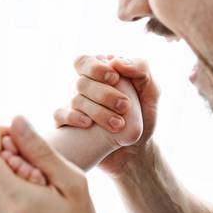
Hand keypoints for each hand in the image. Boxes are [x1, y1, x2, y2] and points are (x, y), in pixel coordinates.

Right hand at [53, 55, 159, 175]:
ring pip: (75, 100)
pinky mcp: (67, 126)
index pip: (85, 61)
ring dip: (98, 111)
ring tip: (118, 124)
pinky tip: (88, 124)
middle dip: (104, 94)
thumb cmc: (143, 118)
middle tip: (125, 106)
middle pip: (82, 81)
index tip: (114, 78)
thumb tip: (114, 61)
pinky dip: (73, 117)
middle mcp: (84, 89)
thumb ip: (140, 69)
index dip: (95, 67)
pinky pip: (60, 116)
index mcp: (100, 75)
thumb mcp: (152, 91)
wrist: (135, 151)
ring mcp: (74, 107)